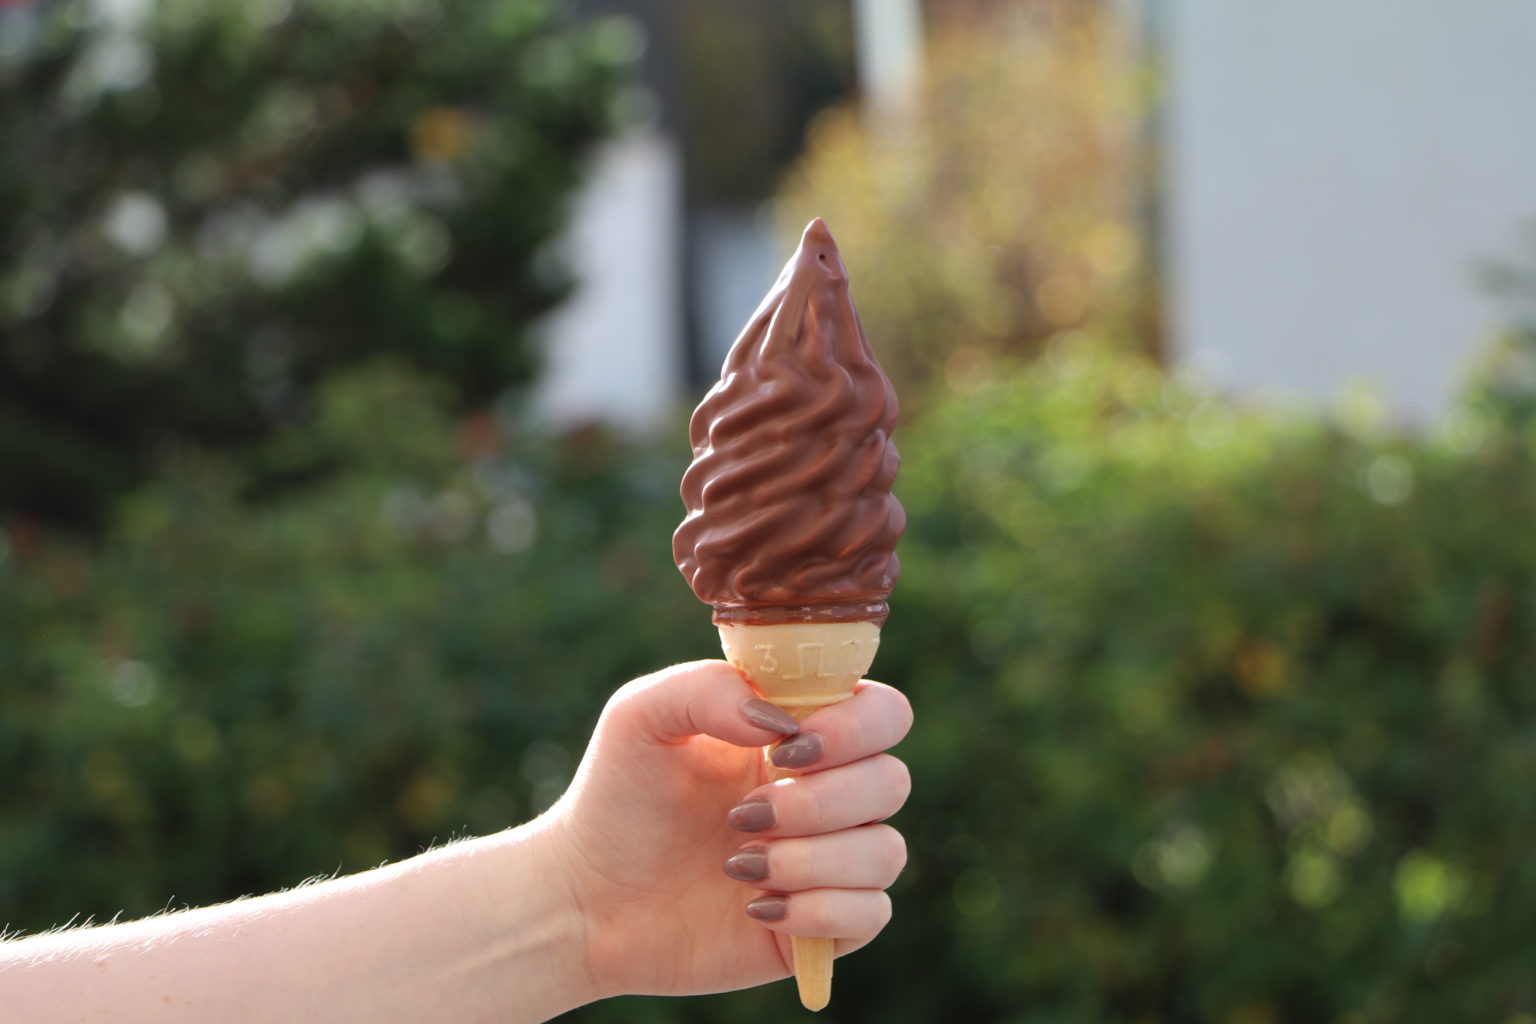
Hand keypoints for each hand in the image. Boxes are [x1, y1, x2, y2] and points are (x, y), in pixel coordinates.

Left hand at [543, 660, 912, 998]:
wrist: (586, 897)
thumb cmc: (617, 797)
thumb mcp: (640, 716)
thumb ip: (708, 688)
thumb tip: (782, 721)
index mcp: (800, 733)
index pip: (883, 713)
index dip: (854, 728)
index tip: (785, 747)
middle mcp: (828, 793)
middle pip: (893, 782)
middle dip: (820, 803)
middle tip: (742, 815)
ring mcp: (830, 861)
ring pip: (886, 853)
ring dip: (813, 860)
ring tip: (738, 865)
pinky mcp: (823, 924)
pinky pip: (871, 915)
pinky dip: (817, 911)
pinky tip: (755, 907)